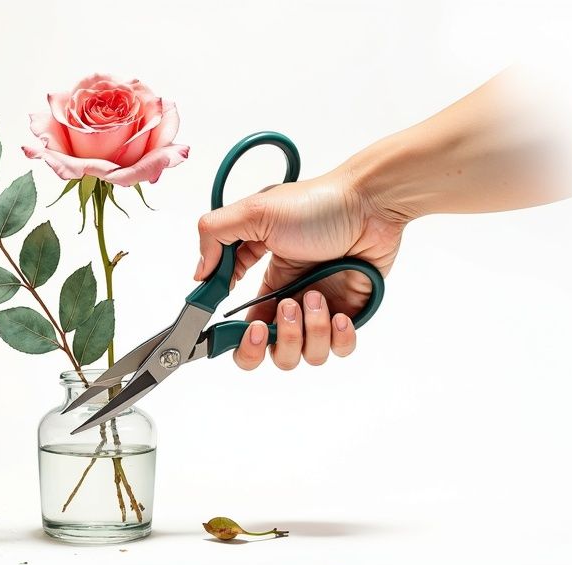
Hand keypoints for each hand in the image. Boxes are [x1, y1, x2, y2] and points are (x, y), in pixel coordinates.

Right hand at [195, 168, 403, 369]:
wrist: (371, 202)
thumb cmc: (318, 203)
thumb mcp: (255, 210)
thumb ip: (216, 236)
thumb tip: (200, 274)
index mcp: (266, 281)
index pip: (240, 326)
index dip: (236, 338)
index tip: (246, 327)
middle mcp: (291, 300)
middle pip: (269, 351)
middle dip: (272, 342)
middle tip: (283, 311)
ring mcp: (321, 311)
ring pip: (303, 355)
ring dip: (307, 330)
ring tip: (316, 296)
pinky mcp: (351, 315)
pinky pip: (339, 350)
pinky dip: (337, 337)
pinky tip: (338, 311)